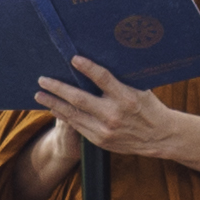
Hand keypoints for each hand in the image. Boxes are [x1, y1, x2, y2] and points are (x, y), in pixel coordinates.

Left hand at [30, 56, 179, 156]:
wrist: (159, 136)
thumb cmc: (148, 106)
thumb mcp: (140, 88)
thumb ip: (119, 79)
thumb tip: (100, 59)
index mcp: (126, 97)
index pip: (103, 78)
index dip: (87, 67)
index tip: (73, 58)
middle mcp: (114, 115)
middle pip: (80, 98)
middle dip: (58, 88)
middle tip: (43, 80)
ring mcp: (105, 130)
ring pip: (73, 114)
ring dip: (54, 103)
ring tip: (40, 94)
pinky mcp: (100, 140)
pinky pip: (77, 126)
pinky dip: (64, 116)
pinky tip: (55, 108)